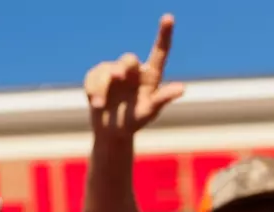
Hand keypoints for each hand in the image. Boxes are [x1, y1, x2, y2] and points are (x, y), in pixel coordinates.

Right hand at [83, 14, 184, 140]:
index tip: (168, 18)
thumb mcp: (149, 112)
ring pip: (107, 70)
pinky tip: (95, 102)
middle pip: (128, 60)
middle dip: (122, 68)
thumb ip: (162, 99)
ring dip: (102, 86)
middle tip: (118, 76)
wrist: (111, 131)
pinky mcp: (98, 77)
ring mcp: (114, 72)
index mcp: (151, 75)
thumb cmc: (134, 121)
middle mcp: (134, 70)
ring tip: (99, 104)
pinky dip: (92, 90)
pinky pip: (93, 77)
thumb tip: (182, 88)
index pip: (160, 51)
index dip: (164, 34)